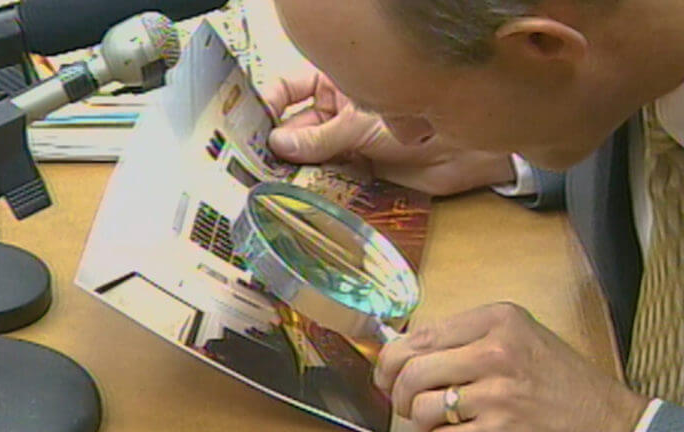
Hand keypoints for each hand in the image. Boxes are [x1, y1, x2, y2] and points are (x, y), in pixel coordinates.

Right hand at [262, 73, 514, 195]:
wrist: (462, 155)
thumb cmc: (419, 121)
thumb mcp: (360, 125)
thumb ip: (318, 138)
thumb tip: (277, 145)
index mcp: (334, 84)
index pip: (287, 89)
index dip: (268, 106)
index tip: (252, 127)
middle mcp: (334, 112)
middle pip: (292, 126)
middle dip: (276, 145)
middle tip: (256, 166)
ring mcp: (343, 142)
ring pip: (305, 155)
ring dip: (291, 169)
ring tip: (271, 184)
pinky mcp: (352, 170)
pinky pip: (323, 177)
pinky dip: (310, 187)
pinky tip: (295, 195)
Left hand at [374, 303, 649, 431]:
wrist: (605, 416)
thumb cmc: (555, 374)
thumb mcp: (516, 334)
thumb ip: (465, 335)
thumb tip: (405, 349)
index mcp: (497, 319)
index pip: (420, 336)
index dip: (390, 359)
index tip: (385, 373)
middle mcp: (497, 351)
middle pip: (413, 371)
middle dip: (396, 392)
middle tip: (400, 401)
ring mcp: (500, 394)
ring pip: (422, 408)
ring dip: (417, 419)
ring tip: (429, 419)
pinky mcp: (502, 431)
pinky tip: (452, 431)